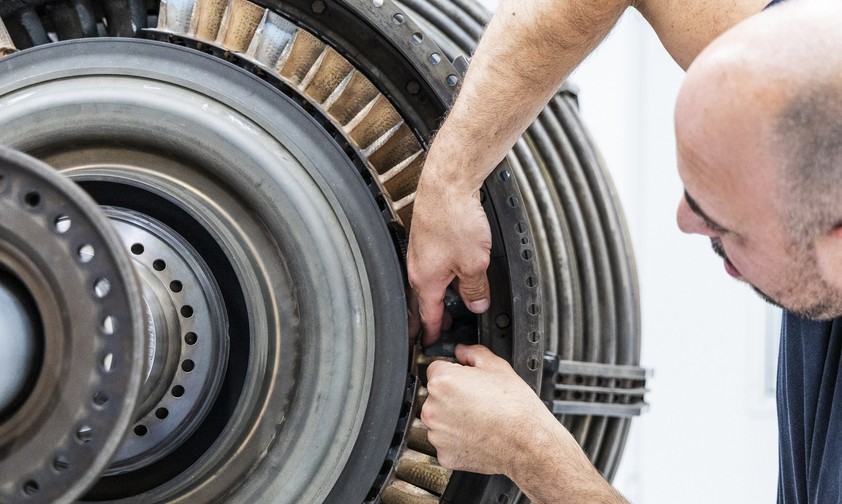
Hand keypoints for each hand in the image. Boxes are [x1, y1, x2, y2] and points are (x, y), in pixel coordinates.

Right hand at [407, 168, 491, 346]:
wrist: (448, 183)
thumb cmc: (455, 218)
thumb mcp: (475, 263)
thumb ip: (476, 288)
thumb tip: (476, 302)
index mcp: (425, 279)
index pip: (427, 315)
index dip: (431, 333)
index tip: (430, 343)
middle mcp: (417, 266)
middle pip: (421, 300)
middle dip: (426, 318)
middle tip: (428, 333)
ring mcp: (420, 250)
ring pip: (426, 280)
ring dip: (434, 295)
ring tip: (443, 307)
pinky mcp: (426, 235)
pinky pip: (430, 263)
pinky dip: (437, 275)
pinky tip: (449, 273)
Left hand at [420, 344, 556, 475]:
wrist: (528, 443)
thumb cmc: (515, 407)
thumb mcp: (497, 367)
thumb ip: (473, 353)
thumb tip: (462, 351)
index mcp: (443, 382)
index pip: (436, 369)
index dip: (453, 372)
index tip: (464, 380)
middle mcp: (433, 408)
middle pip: (435, 395)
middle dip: (451, 395)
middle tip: (475, 400)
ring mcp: (437, 434)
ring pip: (438, 420)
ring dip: (451, 418)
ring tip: (477, 418)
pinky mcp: (444, 454)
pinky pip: (444, 442)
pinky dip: (456, 440)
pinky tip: (475, 434)